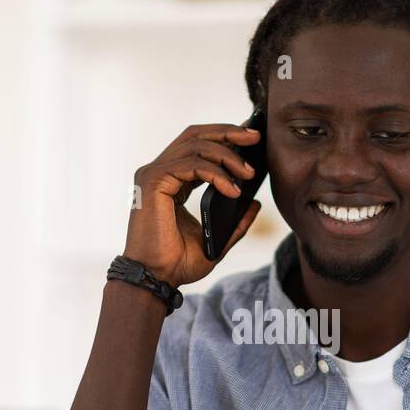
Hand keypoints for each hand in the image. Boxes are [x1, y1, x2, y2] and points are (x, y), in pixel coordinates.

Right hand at [123, 122, 262, 285]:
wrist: (157, 278)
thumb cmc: (177, 263)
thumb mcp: (216, 239)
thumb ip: (235, 222)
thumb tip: (255, 203)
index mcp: (171, 181)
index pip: (197, 146)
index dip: (225, 138)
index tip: (252, 142)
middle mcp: (160, 172)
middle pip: (195, 134)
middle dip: (228, 131)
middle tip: (256, 138)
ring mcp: (154, 174)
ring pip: (196, 145)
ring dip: (228, 155)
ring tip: (248, 174)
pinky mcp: (154, 180)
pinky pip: (192, 164)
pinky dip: (216, 174)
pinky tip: (232, 190)